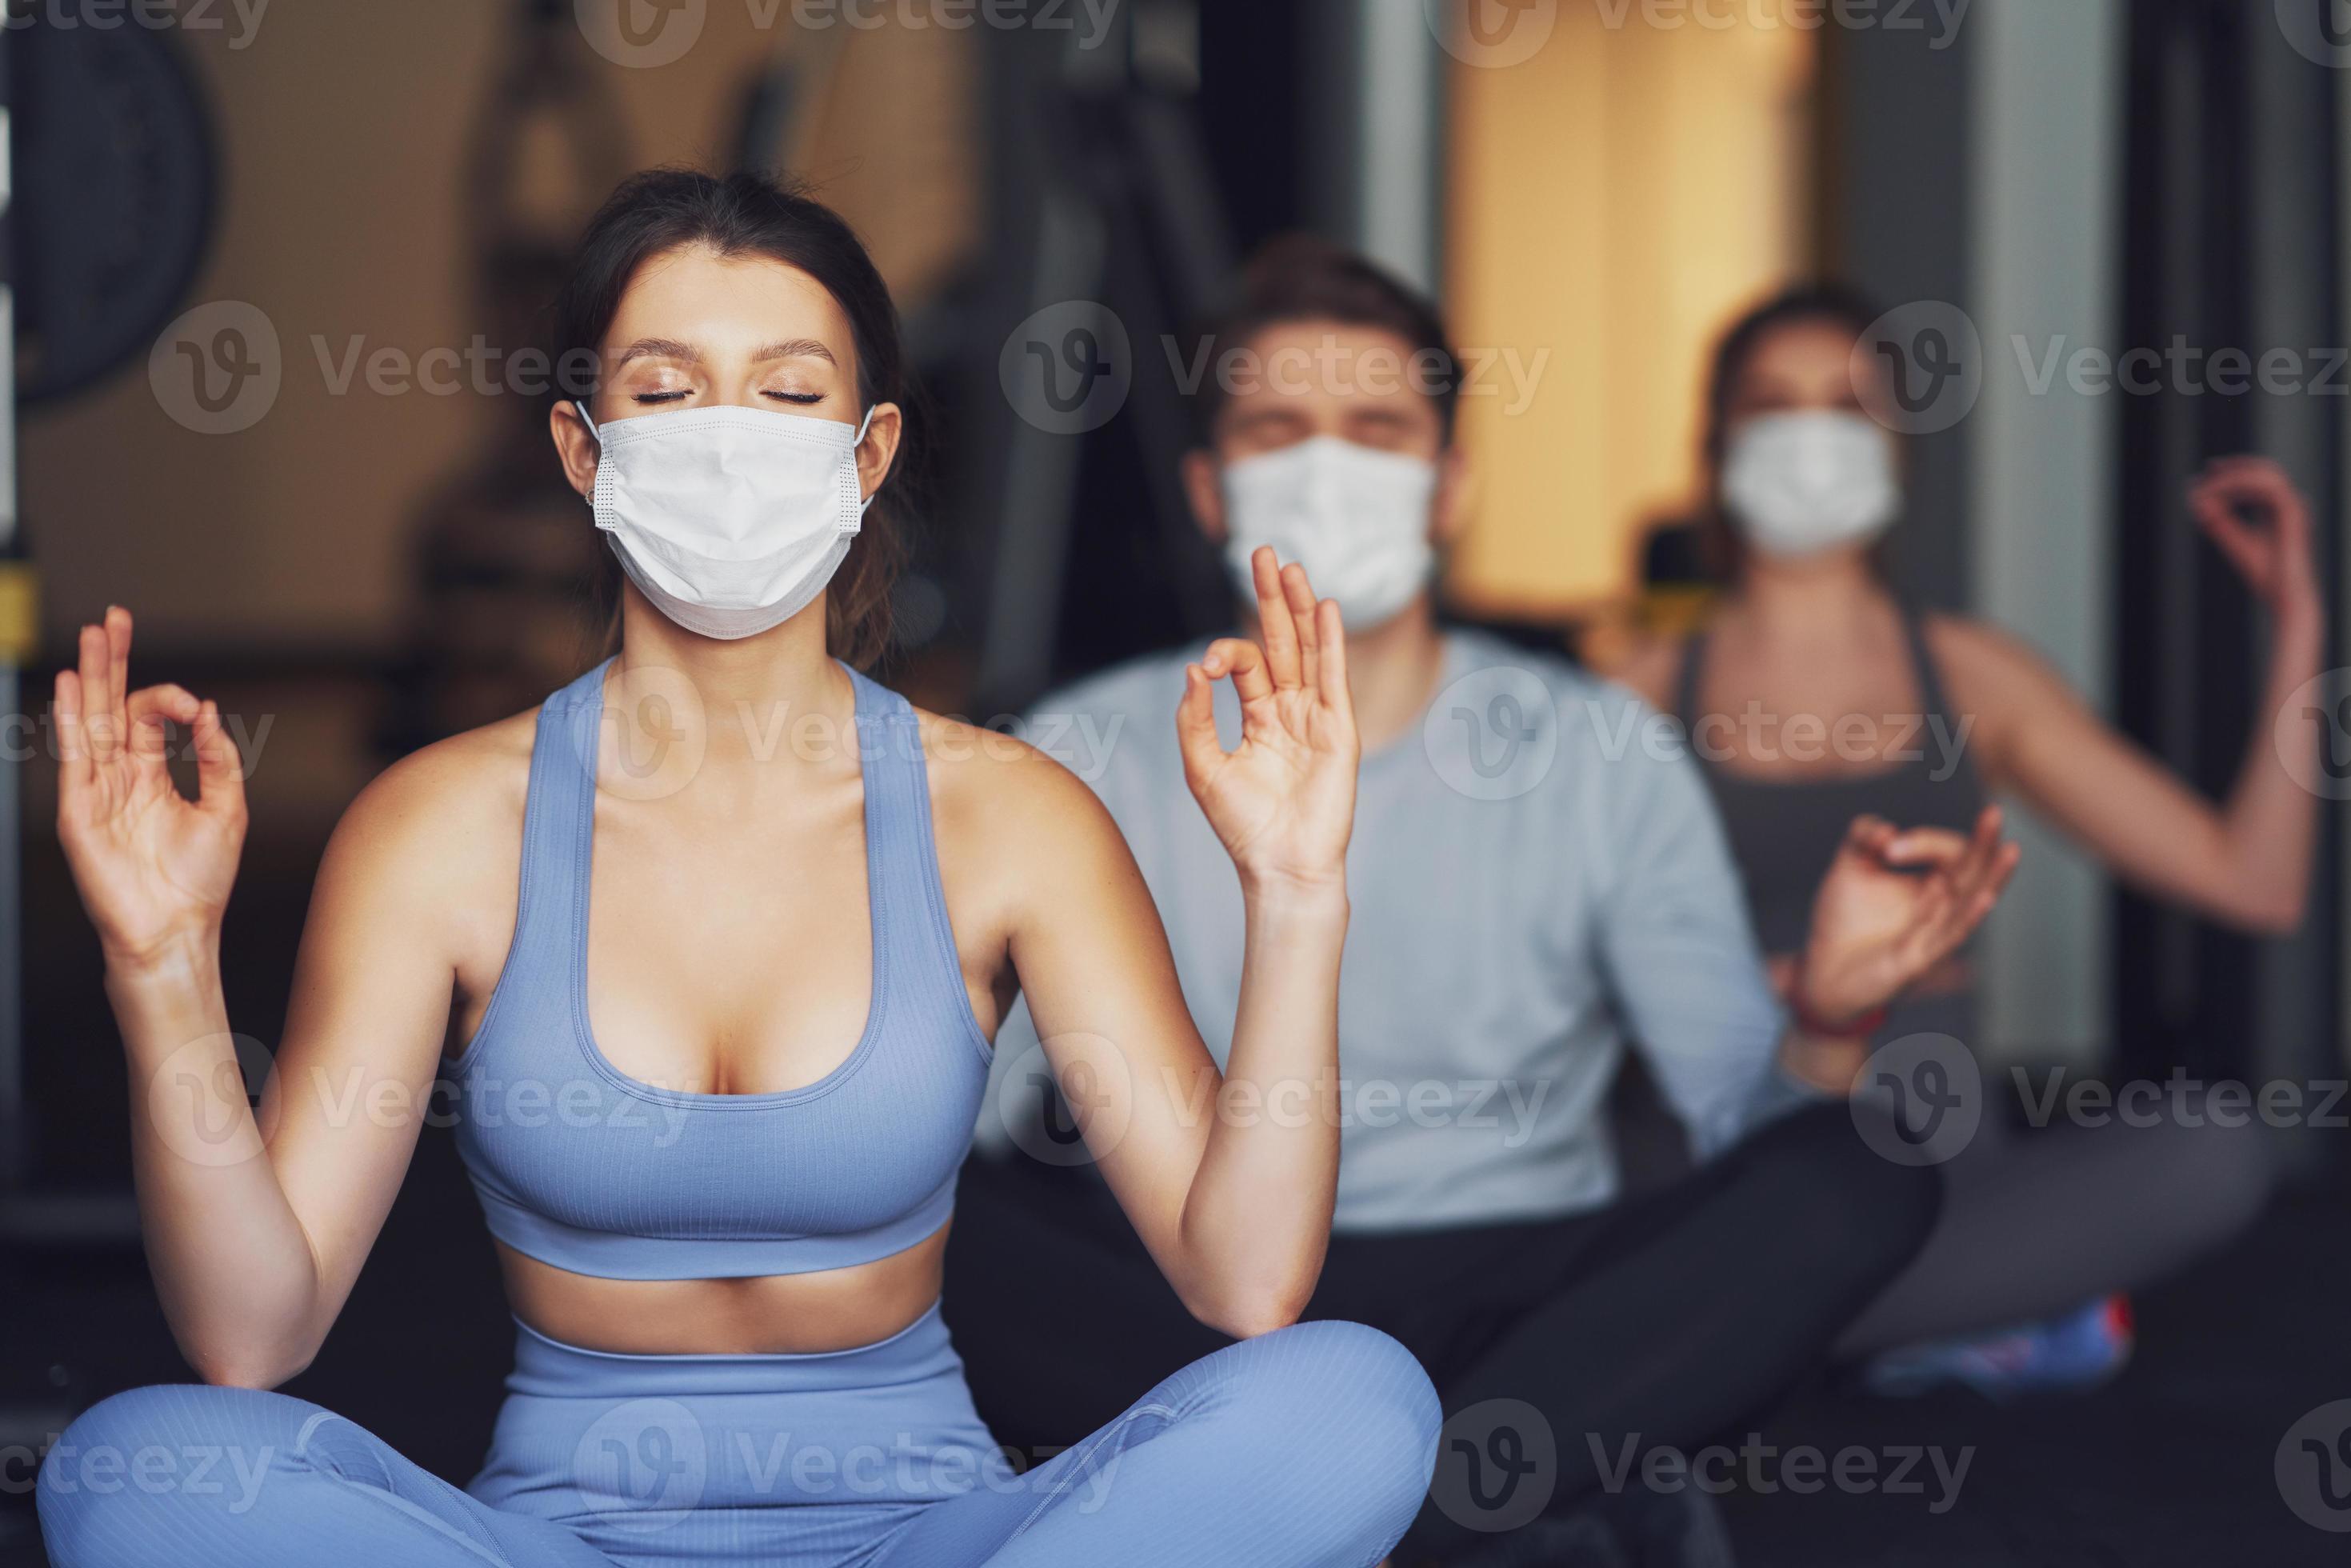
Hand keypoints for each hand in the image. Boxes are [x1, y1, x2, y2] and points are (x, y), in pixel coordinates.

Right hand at [55, 608, 248, 968]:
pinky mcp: (80, 814)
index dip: (169, 701)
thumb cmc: (199, 882)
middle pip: (109, 706)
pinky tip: (72, 687)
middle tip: (113, 618)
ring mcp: (96, 793)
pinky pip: (73, 760)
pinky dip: (71, 722)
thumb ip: (218, 760)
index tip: (194, 706)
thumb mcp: (226, 810)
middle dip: (112, 662)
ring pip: (89, 722)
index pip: (146, 718)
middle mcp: (119, 778)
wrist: (178, 931)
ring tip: (92, 636)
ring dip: (90, 678)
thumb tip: (209, 713)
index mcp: (152, 776)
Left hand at [1175, 548, 1358, 896]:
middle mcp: (1290, 711)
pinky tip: (1325, 608)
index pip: (1245, 664)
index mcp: (1257, 718)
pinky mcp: (1340, 730)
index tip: (1206, 670)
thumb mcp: (1203, 768)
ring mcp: (1317, 718)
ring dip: (1301, 607)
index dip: (1224, 654)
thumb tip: (1193, 669)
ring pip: (1309, 650)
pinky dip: (1331, 642)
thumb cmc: (1242, 827)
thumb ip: (1195, 718)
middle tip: (1262, 552)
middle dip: (1271, 597)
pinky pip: (1334, 677)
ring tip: (1290, 567)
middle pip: (1282, 641)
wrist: (1281, 866)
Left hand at [1796, 806, 2019, 1029]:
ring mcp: (1933, 935)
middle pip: (1973, 872)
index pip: (1949, 853)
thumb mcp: (1849, 868)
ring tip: (2011, 850)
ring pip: (1972, 903)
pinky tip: (1985, 897)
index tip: (1885, 845)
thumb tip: (1886, 830)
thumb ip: (1862, 839)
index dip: (1923, 841)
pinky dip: (1968, 917)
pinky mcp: (1917, 960)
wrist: (1821, 971)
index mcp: (1932, 885)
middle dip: (1985, 843)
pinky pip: (1949, 937)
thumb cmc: (1842, 921)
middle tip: (1994, 812)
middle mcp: (1941, 909)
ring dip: (1993, 877)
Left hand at [2189, 456, 2322, 627]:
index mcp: (2278, 510)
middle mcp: (2290, 505)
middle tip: (2209, 467)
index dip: (2235, 470)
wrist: (2285, 596)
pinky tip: (2220, 496)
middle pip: (2265, 470)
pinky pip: (2269, 489)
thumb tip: (2197, 502)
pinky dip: (2242, 488)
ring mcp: (2295, 507)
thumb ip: (2218, 522)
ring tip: (2208, 488)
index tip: (2209, 469)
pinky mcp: (2294, 514)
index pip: (2258, 479)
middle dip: (2235, 467)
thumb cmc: (2265, 575)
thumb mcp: (2234, 543)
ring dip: (2234, 478)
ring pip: (2266, 475)